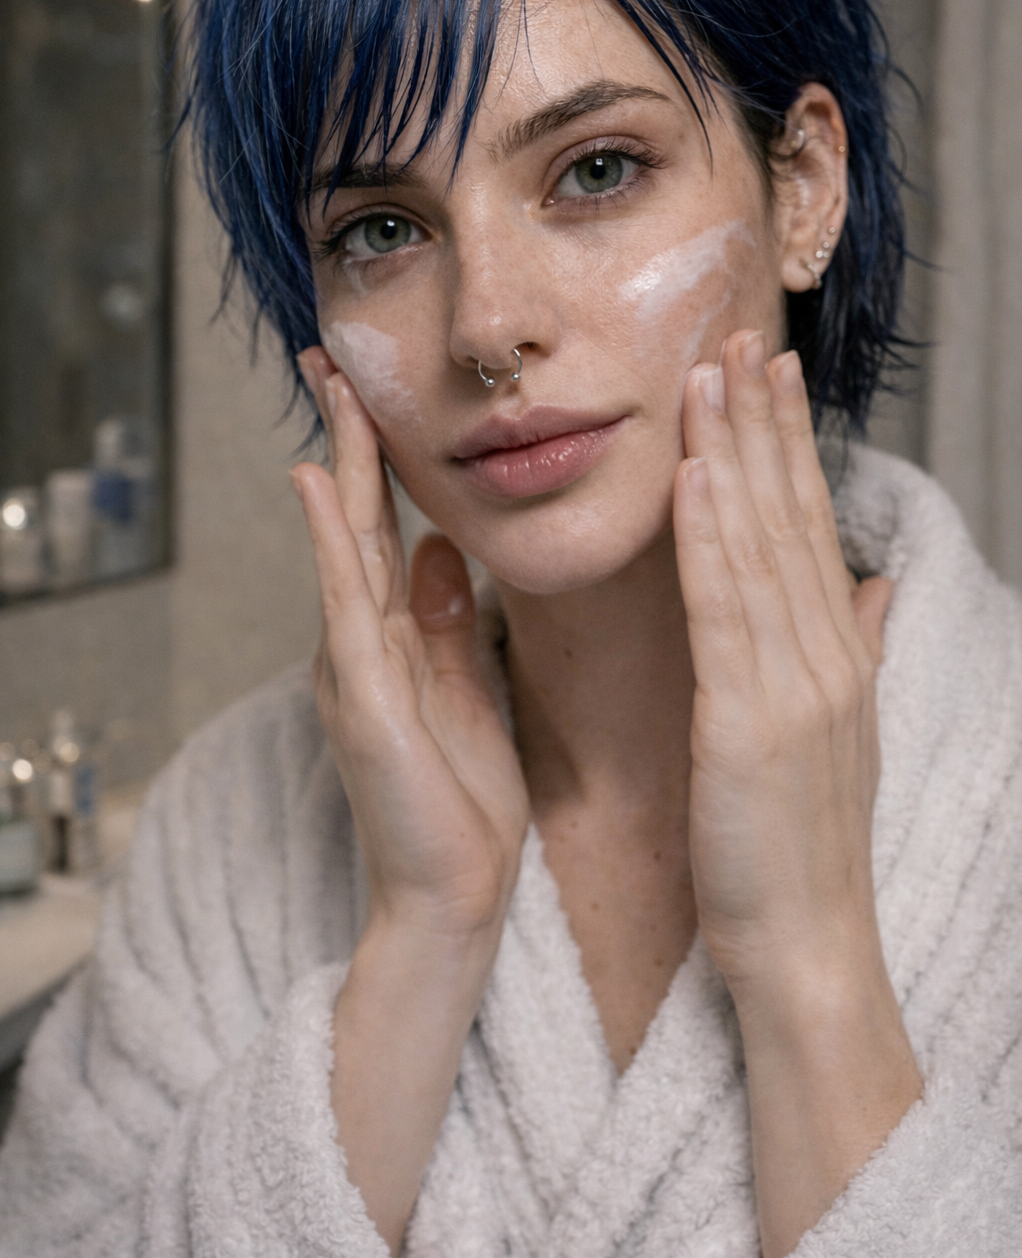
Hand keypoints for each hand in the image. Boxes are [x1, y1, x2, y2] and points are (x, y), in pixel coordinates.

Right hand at [292, 347, 528, 948]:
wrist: (452, 899)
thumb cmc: (461, 804)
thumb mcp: (463, 691)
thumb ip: (443, 621)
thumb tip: (434, 546)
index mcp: (393, 639)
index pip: (384, 528)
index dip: (382, 459)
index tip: (378, 392)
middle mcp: (362, 641)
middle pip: (355, 519)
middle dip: (349, 436)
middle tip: (332, 357)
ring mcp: (354, 665)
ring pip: (345, 543)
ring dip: (340, 461)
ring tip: (330, 386)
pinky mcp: (361, 696)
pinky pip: (345, 602)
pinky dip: (332, 539)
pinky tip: (322, 482)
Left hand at [674, 331, 919, 1257]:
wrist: (805, 944)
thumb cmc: (799, 843)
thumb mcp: (838, 734)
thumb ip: (852, 649)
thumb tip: (872, 586)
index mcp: (836, 653)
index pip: (806, 525)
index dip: (785, 445)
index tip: (766, 375)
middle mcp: (824, 653)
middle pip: (788, 516)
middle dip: (760, 424)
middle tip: (738, 340)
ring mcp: (794, 684)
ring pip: (758, 544)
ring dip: (731, 455)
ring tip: (709, 378)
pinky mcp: (749, 721)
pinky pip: (725, 610)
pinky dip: (708, 538)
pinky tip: (691, 479)